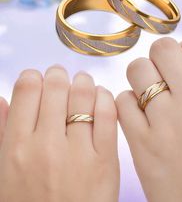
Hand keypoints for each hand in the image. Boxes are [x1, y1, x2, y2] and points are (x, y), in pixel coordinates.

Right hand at [0, 66, 118, 201]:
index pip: (27, 88)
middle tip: (63, 77)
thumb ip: (1, 132)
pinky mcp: (105, 160)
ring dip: (84, 81)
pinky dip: (104, 97)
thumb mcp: (4, 171)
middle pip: (56, 86)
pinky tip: (101, 96)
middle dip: (60, 74)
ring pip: (83, 95)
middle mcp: (46, 145)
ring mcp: (78, 152)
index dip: (35, 76)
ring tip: (83, 82)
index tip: (40, 79)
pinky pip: (107, 114)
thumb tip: (2, 99)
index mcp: (16, 145)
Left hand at [117, 37, 181, 201]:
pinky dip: (128, 102)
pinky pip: (122, 101)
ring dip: (141, 77)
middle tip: (164, 75)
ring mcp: (165, 123)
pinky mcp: (141, 144)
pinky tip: (139, 114)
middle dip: (161, 58)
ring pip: (137, 69)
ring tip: (150, 92)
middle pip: (162, 50)